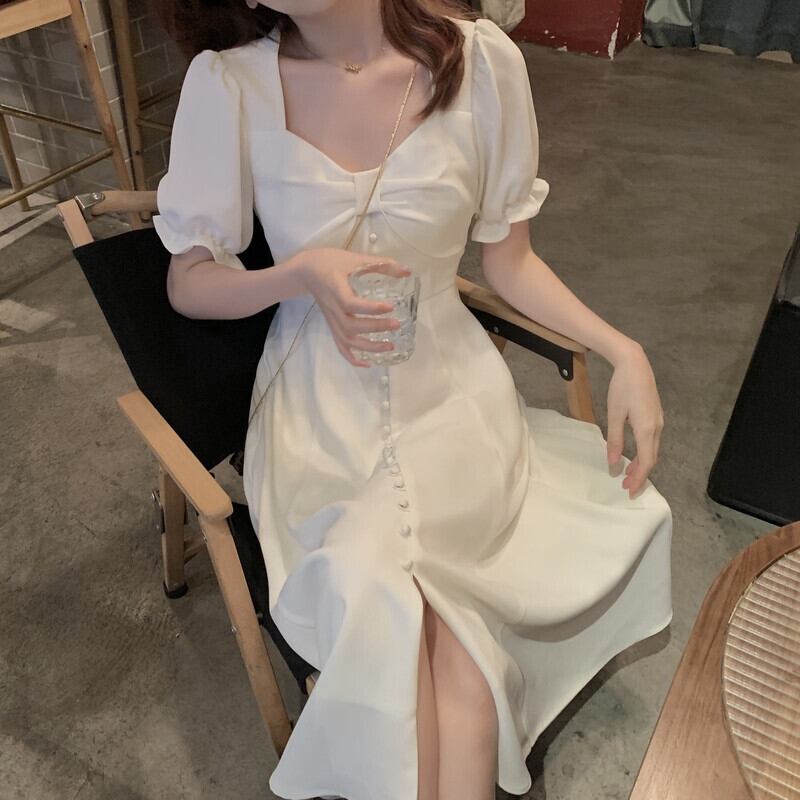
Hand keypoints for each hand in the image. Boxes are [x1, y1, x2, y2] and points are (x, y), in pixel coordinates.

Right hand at [297, 248, 410, 366]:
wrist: (307, 271)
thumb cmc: (331, 262)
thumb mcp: (355, 258)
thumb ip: (382, 264)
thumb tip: (407, 271)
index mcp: (336, 289)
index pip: (351, 303)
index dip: (370, 308)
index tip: (390, 306)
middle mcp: (332, 308)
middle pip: (350, 326)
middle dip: (375, 328)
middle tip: (396, 325)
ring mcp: (331, 319)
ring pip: (346, 340)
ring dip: (368, 347)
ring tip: (390, 346)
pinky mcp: (331, 326)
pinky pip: (340, 346)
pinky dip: (352, 358)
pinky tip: (367, 363)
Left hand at [605, 342, 664, 498]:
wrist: (635, 365)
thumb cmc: (622, 388)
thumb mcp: (614, 414)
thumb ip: (614, 439)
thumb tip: (613, 462)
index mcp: (647, 429)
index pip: (646, 461)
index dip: (639, 478)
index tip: (629, 489)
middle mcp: (657, 428)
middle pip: (651, 458)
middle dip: (640, 475)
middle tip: (627, 486)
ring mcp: (659, 421)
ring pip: (653, 450)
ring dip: (642, 464)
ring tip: (628, 474)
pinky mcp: (656, 416)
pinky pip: (652, 441)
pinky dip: (645, 452)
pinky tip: (635, 455)